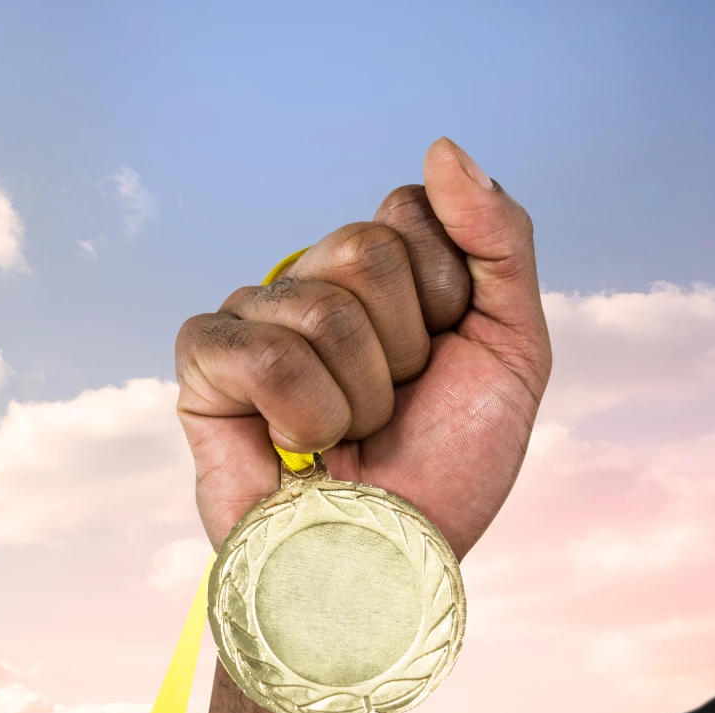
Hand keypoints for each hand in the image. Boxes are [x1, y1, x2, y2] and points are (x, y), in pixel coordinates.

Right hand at [175, 137, 551, 561]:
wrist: (392, 562)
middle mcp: (309, 284)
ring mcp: (251, 317)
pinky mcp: (203, 363)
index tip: (440, 364)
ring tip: (344, 440)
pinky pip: (259, 348)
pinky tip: (295, 446)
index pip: (407, 211)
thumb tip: (442, 148)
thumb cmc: (448, 468)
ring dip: (358, 399)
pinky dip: (300, 412)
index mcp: (376, 276)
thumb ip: (497, 241)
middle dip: (403, 351)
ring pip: (320, 306)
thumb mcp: (511, 346)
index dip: (446, 296)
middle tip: (390, 410)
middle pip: (364, 249)